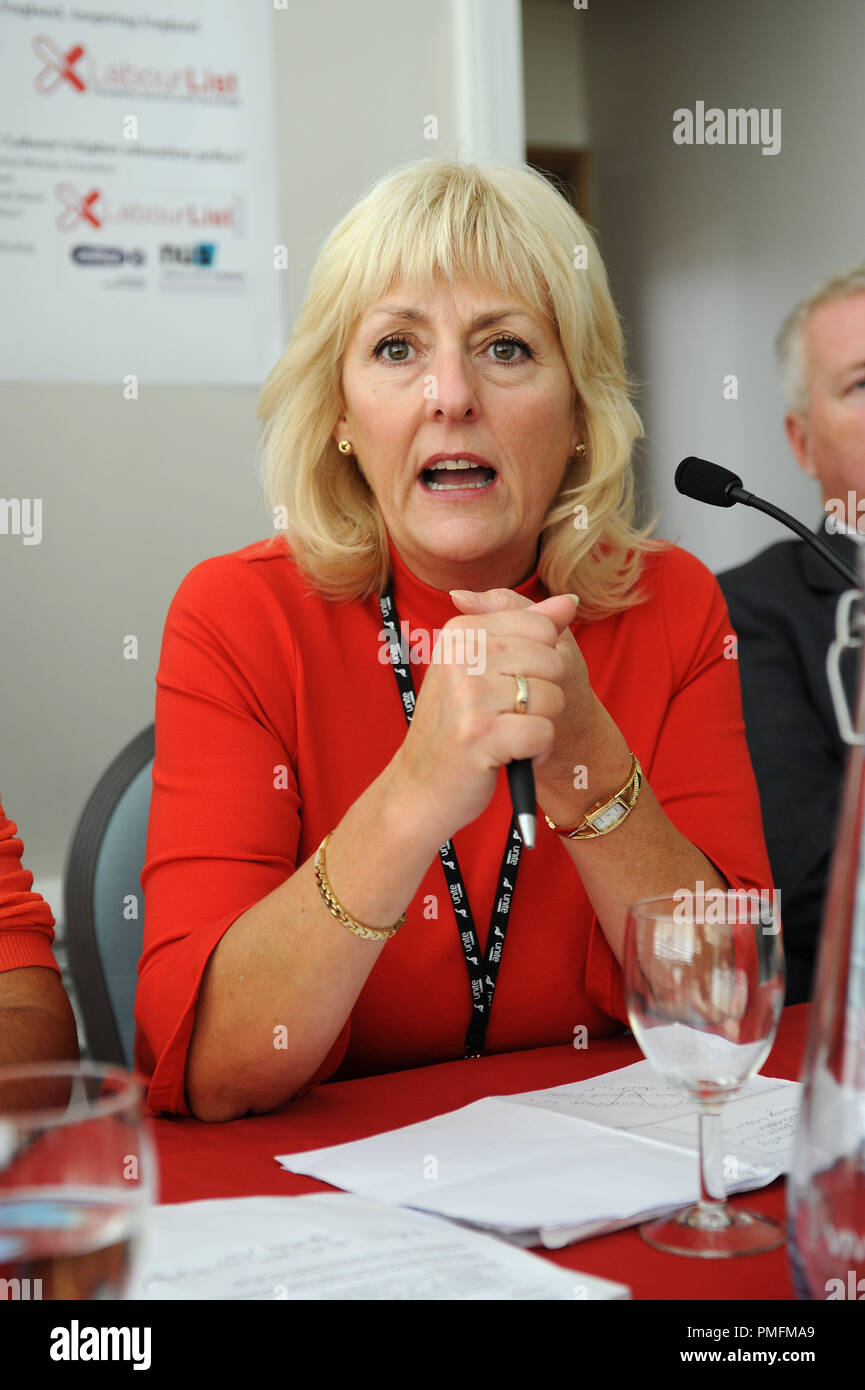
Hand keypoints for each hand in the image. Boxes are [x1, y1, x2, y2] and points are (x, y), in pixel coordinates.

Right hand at [389, 589, 578, 845]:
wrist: (420, 787)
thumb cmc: (458, 725)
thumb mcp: (484, 667)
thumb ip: (527, 629)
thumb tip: (568, 602)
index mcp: (461, 631)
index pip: (540, 626)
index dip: (541, 662)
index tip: (510, 685)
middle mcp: (461, 656)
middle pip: (551, 661)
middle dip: (545, 695)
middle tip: (510, 716)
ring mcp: (468, 696)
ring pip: (551, 698)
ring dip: (542, 726)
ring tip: (510, 738)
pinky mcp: (479, 735)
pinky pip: (543, 732)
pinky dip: (538, 751)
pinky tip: (515, 757)